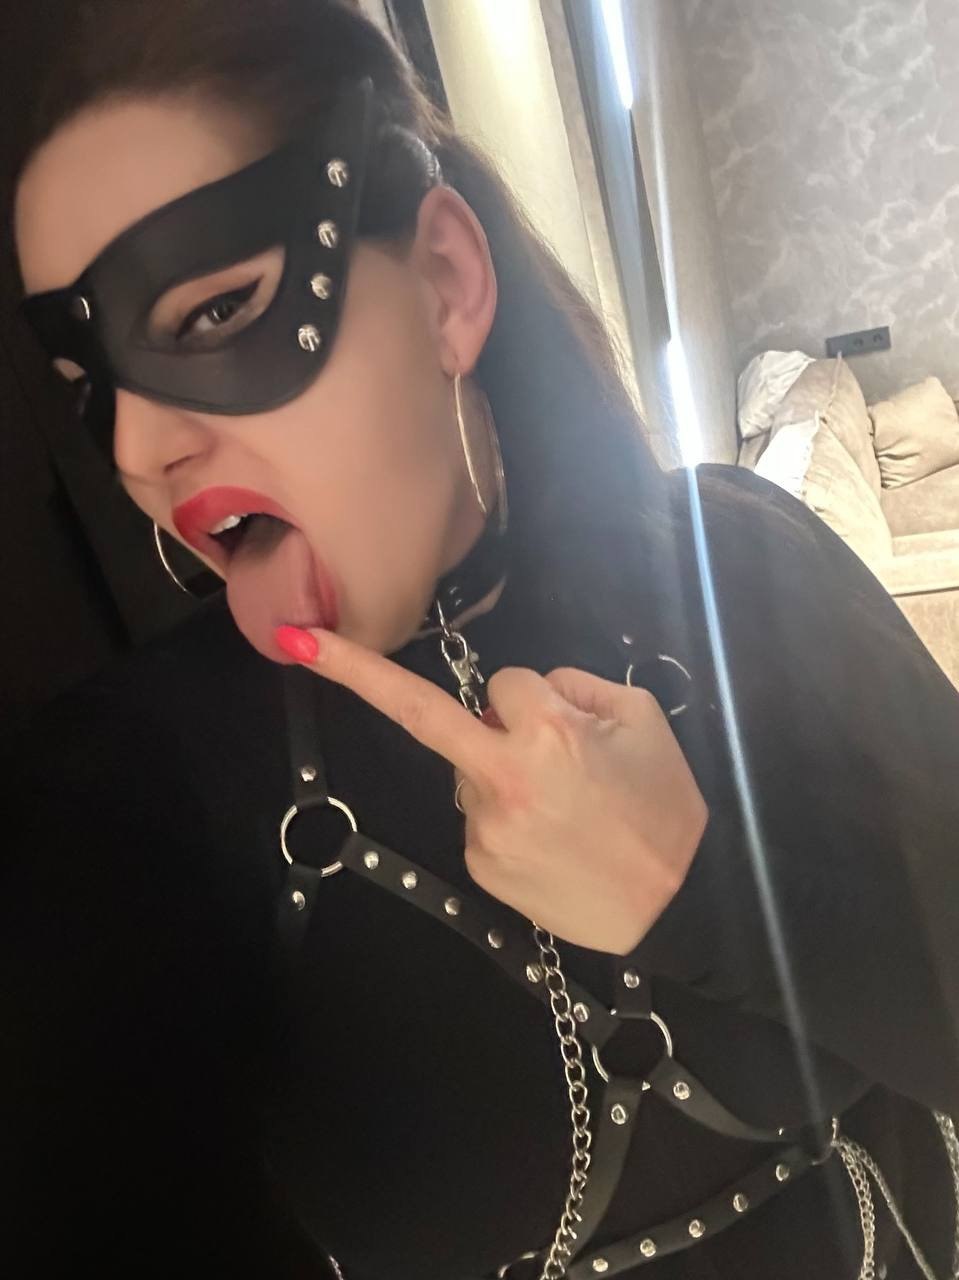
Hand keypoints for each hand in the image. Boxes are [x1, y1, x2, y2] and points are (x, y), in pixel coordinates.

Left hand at [275, 626, 708, 953]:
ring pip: (466, 771)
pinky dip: (503, 817)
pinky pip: (478, 819)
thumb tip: (525, 692)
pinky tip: (550, 840)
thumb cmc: (666, 810)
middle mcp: (501, 776)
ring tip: (563, 809)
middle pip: (423, 713)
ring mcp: (483, 826)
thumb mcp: (644, 723)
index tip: (541, 706)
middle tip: (301, 641)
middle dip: (350, 669)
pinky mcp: (479, 866)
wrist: (676, 909)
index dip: (526, 693)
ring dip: (494, 771)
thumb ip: (578, 687)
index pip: (502, 682)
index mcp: (547, 733)